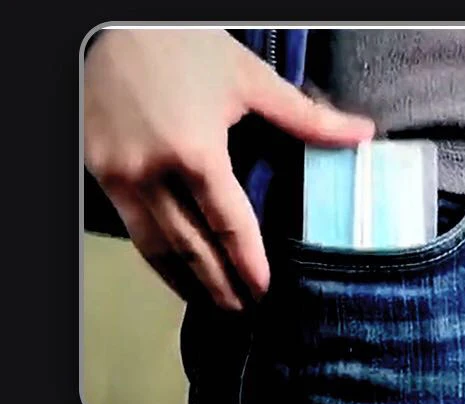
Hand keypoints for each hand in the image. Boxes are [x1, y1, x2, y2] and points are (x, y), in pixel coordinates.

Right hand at [84, 30, 373, 309]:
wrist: (116, 21)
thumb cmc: (185, 45)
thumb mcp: (250, 79)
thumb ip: (306, 117)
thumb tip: (362, 134)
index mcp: (194, 151)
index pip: (228, 225)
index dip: (247, 264)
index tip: (264, 291)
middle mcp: (151, 172)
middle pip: (190, 248)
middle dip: (219, 285)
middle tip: (243, 311)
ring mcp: (118, 175)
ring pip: (154, 248)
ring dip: (184, 282)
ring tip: (212, 304)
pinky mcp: (98, 171)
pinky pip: (131, 229)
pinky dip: (156, 258)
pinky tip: (175, 271)